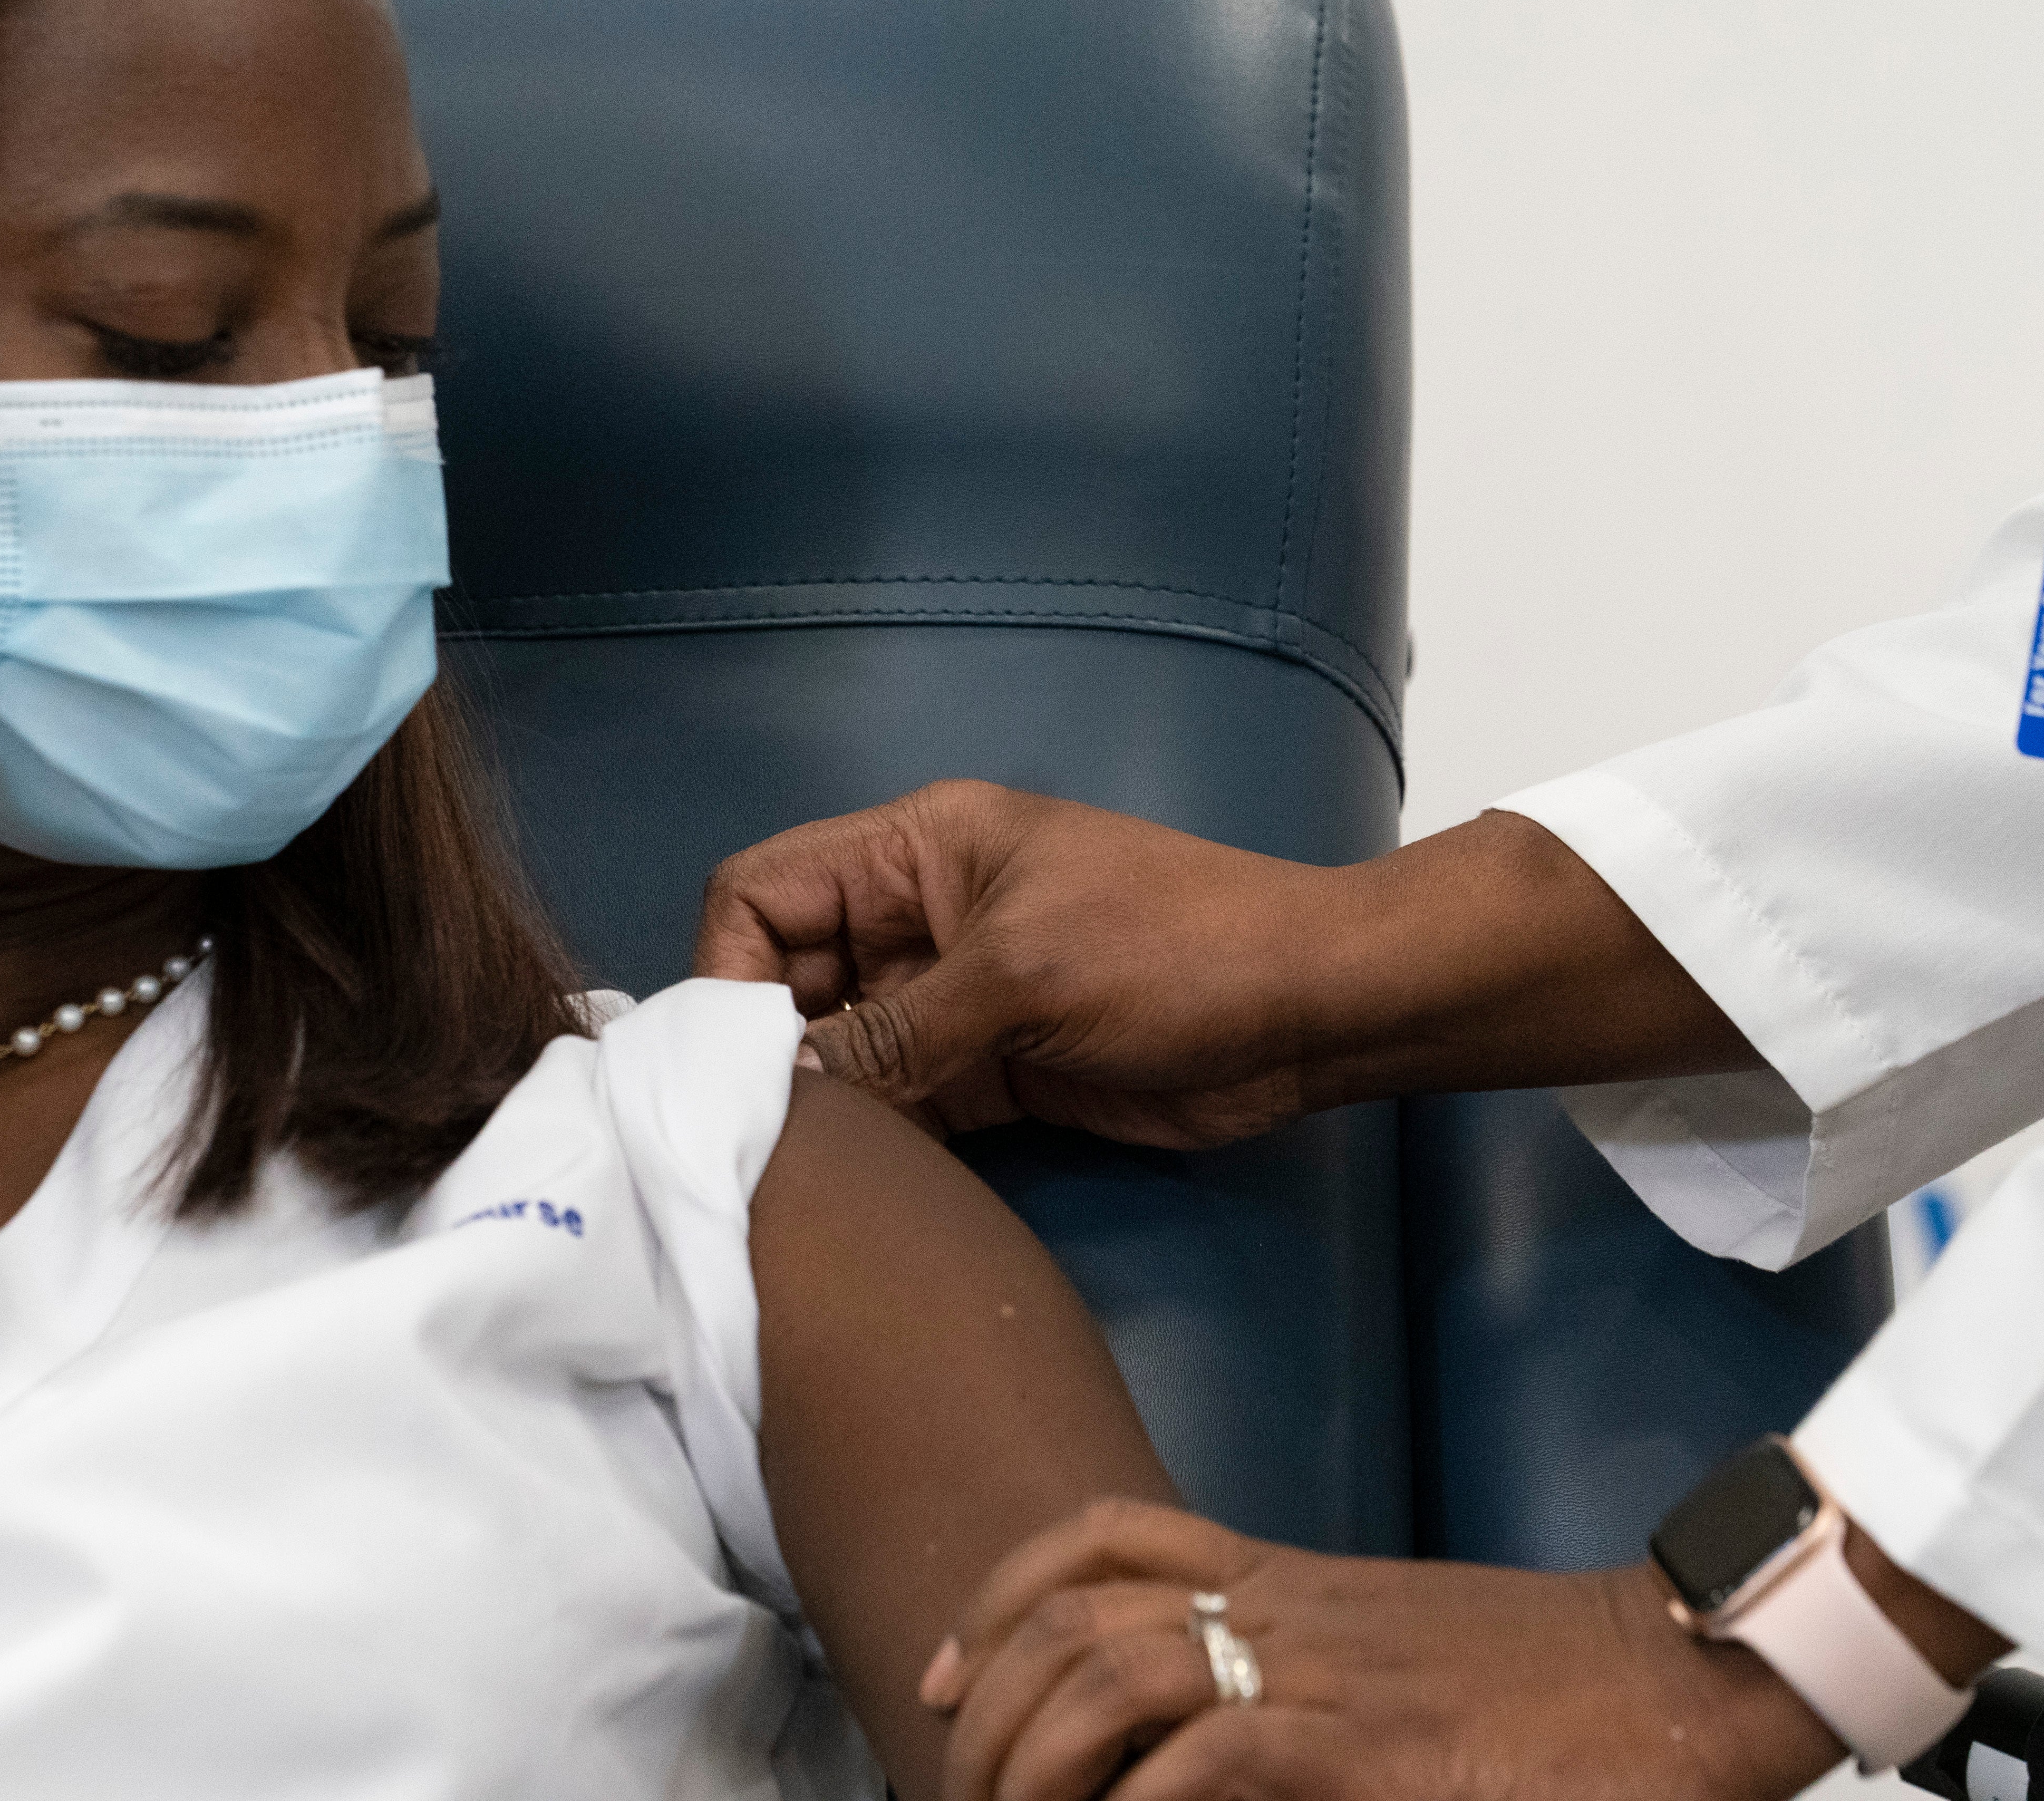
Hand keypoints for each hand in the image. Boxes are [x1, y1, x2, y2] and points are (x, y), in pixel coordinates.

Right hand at [693, 783, 1754, 1145]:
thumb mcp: (1022, 975)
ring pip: (839, 1052)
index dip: (730, 970)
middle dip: (765, 1051)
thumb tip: (787, 1094)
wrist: (1313, 1009)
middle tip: (758, 1138)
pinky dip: (875, 1144)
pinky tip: (859, 1190)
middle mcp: (918, 922)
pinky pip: (900, 1105)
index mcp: (915, 853)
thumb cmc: (1176, 951)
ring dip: (820, 1109)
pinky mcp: (991, 1073)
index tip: (734, 1062)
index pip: (763, 894)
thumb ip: (894, 1034)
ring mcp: (954, 1000)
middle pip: (789, 980)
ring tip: (798, 1177)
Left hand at [921, 1499, 1842, 1800]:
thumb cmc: (1556, 1686)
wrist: (1688, 1673)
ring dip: (1035, 1752)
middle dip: (988, 1701)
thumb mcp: (1405, 1666)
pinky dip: (1142, 1796)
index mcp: (1289, 1583)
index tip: (940, 1680)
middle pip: (1076, 1614)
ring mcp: (1326, 1671)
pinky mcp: (1374, 1743)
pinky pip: (1214, 1754)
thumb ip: (1311, 1683)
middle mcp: (1286, 1608)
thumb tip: (1197, 1751)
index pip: (1104, 1542)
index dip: (996, 1600)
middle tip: (953, 1784)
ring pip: (1117, 1673)